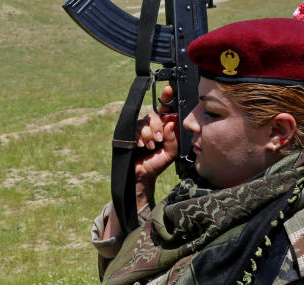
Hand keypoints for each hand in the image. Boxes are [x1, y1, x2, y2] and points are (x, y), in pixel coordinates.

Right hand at [134, 85, 178, 209]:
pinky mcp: (130, 133)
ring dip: (148, 135)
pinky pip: (134, 128)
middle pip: (154, 114)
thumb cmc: (156, 164)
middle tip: (159, 140)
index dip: (167, 98)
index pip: (166, 110)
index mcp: (163, 128)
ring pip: (144, 122)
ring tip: (149, 147)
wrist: (141, 176)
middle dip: (157, 126)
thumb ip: (173, 139)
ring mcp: (140, 129)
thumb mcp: (170, 153)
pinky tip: (140, 146)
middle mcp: (152, 126)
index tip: (169, 89)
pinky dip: (139, 137)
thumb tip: (170, 123)